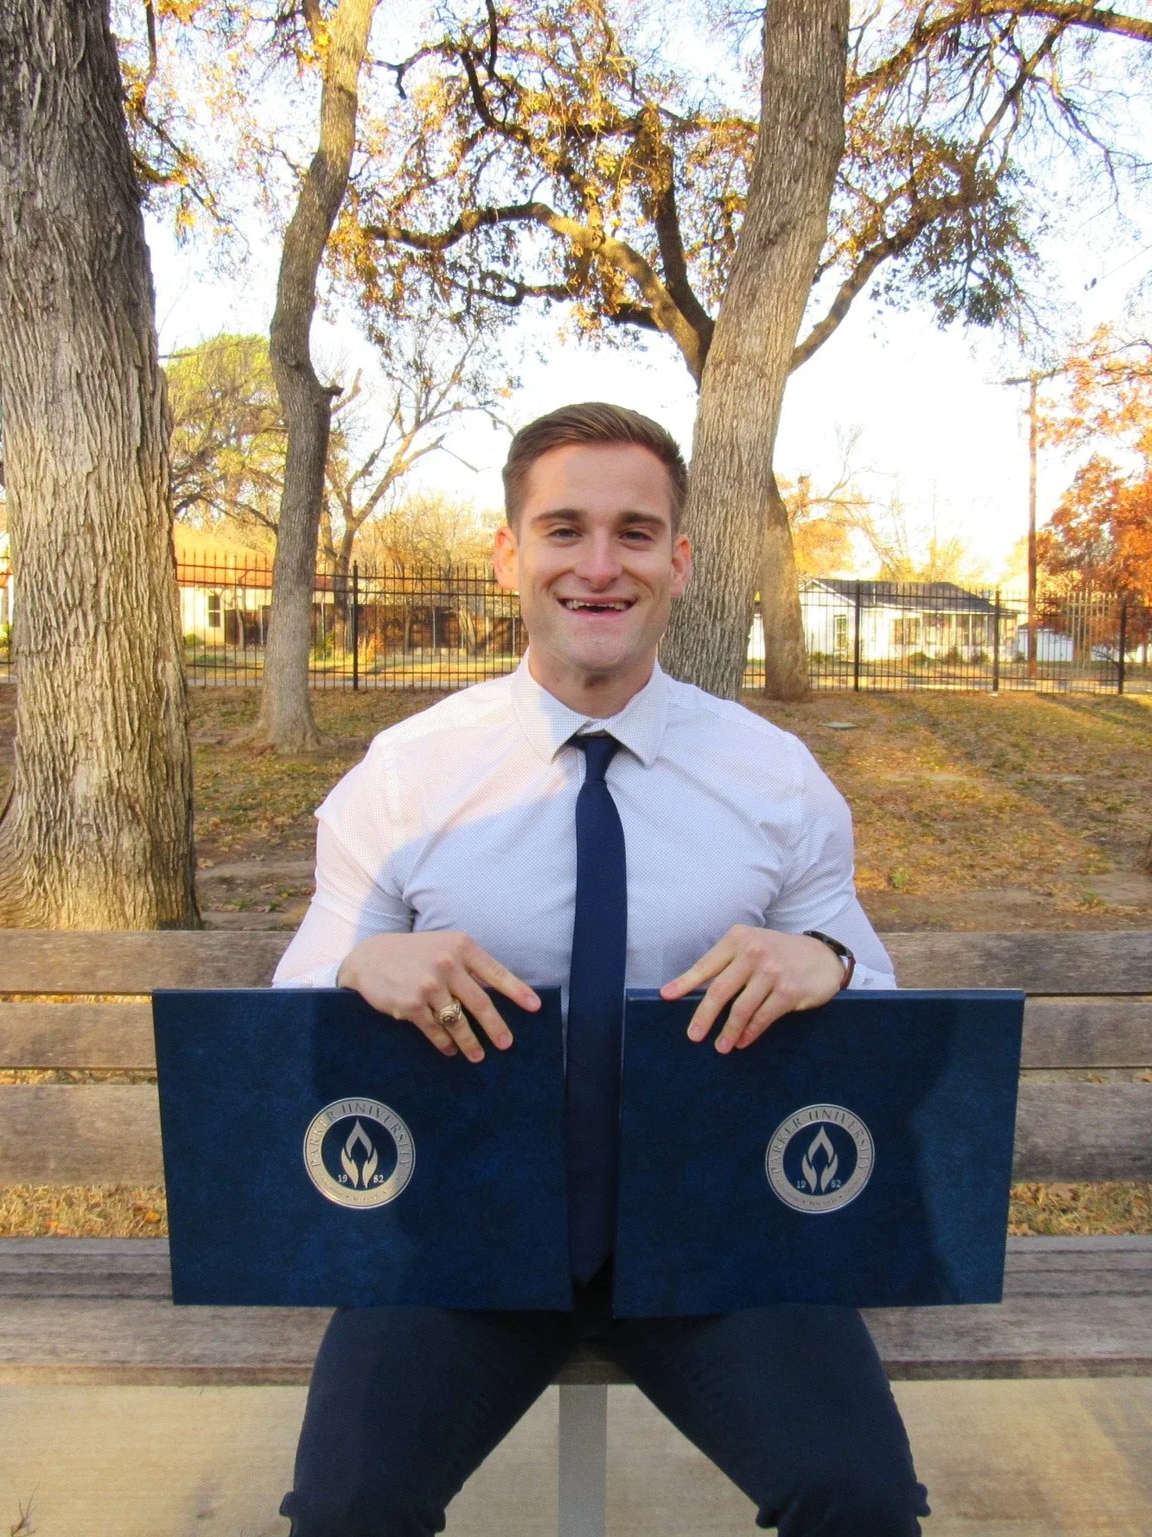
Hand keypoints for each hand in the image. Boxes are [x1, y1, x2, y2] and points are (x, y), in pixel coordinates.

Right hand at [336, 931, 540, 1062]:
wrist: (370, 958)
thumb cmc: (414, 953)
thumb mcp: (443, 947)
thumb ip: (468, 965)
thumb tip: (497, 995)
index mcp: (461, 946)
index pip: (496, 972)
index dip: (517, 991)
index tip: (535, 1007)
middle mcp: (447, 964)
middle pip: (481, 1002)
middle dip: (496, 1027)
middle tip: (507, 1044)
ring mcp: (429, 985)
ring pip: (458, 1021)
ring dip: (470, 1042)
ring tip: (478, 1055)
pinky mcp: (412, 1004)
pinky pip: (436, 1030)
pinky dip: (445, 1043)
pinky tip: (450, 1050)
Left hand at [660, 926, 845, 1053]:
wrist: (822, 957)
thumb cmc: (779, 954)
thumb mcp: (752, 947)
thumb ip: (727, 965)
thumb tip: (694, 993)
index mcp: (738, 939)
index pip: (706, 965)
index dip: (684, 983)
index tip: (666, 996)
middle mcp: (754, 951)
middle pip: (719, 990)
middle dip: (703, 1016)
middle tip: (693, 1036)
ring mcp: (772, 971)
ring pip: (741, 1008)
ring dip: (728, 1032)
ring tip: (720, 1046)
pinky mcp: (789, 990)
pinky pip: (762, 1017)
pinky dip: (750, 1033)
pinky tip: (743, 1042)